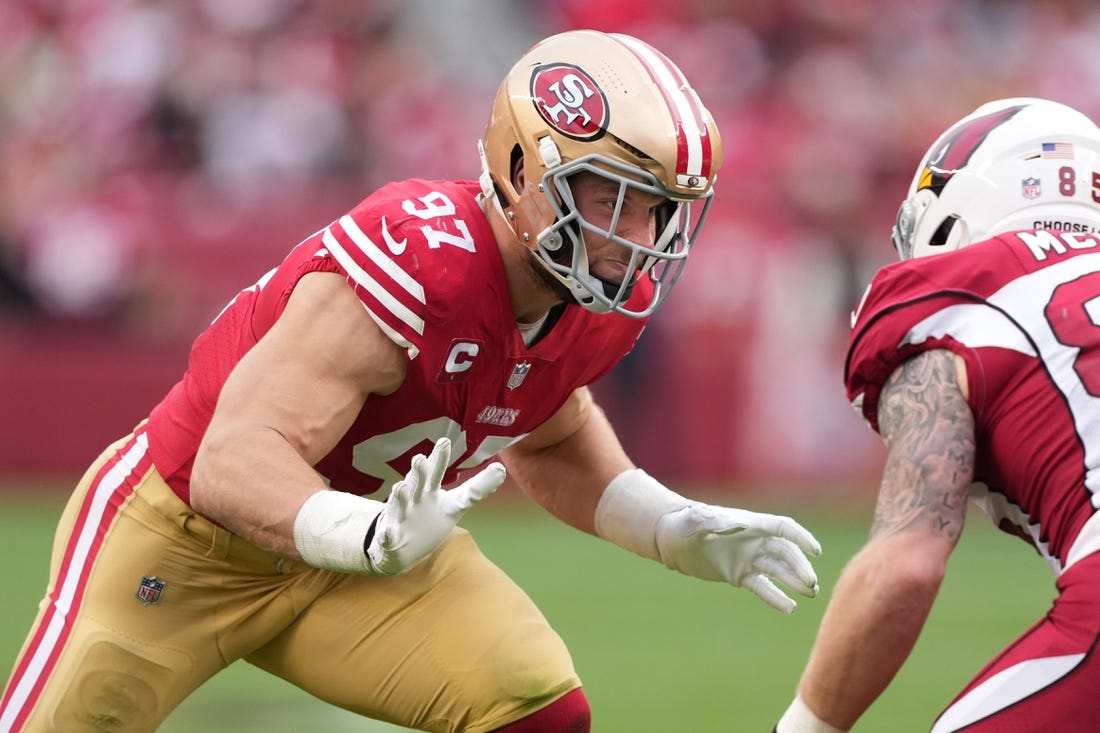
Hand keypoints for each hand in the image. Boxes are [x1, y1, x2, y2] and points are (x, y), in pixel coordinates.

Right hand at [365, 438, 505, 574]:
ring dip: (401, 496)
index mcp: (432, 492)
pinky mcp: (391, 535)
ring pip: (401, 503)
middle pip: (419, 483)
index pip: (438, 473)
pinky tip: (388, 532)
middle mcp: (417, 499)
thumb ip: (477, 488)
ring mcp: (403, 516)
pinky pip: (388, 535)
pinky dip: (387, 534)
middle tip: (420, 458)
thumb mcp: (455, 505)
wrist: (399, 542)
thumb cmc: (430, 517)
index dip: (440, 458)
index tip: (444, 440)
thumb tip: (502, 469)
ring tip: (401, 487)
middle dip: (420, 471)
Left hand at [655, 503, 820, 612]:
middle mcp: (753, 541)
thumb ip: (715, 521)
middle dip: (800, 567)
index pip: (783, 528)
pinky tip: (789, 608)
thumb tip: (740, 523)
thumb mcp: (695, 521)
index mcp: (749, 524)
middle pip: (786, 553)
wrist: (669, 540)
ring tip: (810, 594)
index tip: (816, 551)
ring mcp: (748, 559)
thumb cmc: (682, 523)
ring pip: (778, 571)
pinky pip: (762, 587)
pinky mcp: (739, 576)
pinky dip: (775, 597)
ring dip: (795, 581)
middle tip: (810, 583)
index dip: (801, 537)